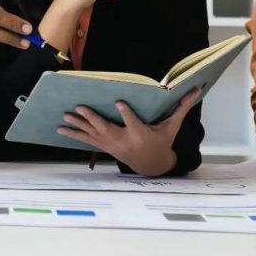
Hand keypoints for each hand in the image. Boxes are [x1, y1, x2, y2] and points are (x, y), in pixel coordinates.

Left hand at [57, 88, 199, 176]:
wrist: (152, 166)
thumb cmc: (162, 141)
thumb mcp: (171, 127)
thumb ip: (181, 108)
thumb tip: (196, 90)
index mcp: (141, 134)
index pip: (134, 123)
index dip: (126, 114)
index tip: (119, 102)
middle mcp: (124, 141)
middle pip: (107, 130)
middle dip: (93, 119)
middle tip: (80, 108)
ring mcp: (112, 145)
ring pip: (92, 136)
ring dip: (77, 127)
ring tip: (63, 118)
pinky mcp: (104, 146)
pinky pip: (87, 140)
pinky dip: (74, 135)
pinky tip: (59, 129)